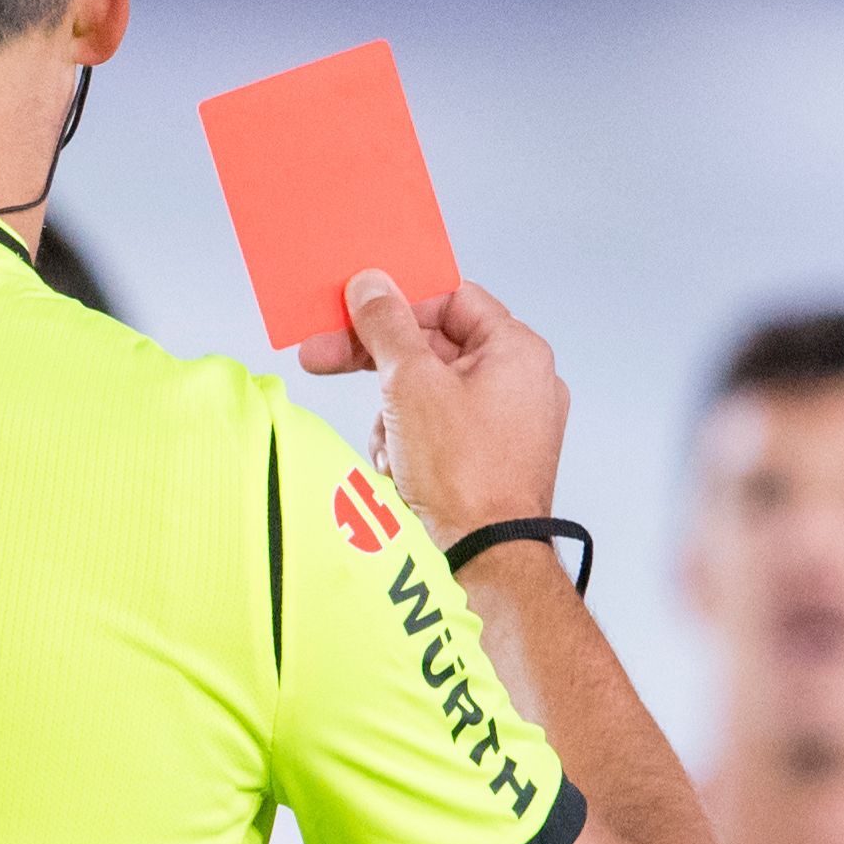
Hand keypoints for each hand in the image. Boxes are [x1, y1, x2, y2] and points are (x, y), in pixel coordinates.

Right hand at [300, 269, 566, 544]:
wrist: (485, 559)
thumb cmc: (466, 477)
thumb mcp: (410, 383)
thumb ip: (386, 325)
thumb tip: (371, 285)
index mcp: (516, 351)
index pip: (450, 299)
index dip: (397, 303)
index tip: (355, 310)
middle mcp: (519, 383)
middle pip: (432, 348)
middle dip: (378, 366)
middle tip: (324, 357)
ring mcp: (506, 425)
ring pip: (425, 394)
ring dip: (392, 417)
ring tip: (393, 450)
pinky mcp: (488, 460)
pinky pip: (435, 432)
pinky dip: (409, 446)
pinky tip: (402, 471)